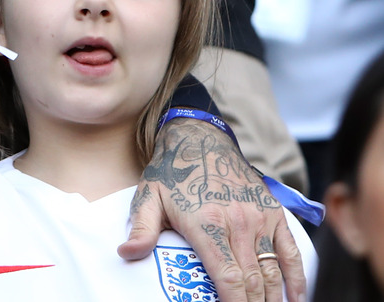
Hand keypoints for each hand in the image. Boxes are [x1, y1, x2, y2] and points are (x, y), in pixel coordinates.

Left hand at [118, 119, 305, 301]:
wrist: (200, 138)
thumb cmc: (171, 172)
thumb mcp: (148, 198)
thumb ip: (141, 228)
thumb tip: (127, 253)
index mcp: (207, 223)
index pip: (228, 277)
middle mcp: (238, 222)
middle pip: (253, 281)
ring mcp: (259, 218)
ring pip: (273, 271)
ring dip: (273, 298)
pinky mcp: (273, 212)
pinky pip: (290, 251)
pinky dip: (297, 278)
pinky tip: (296, 299)